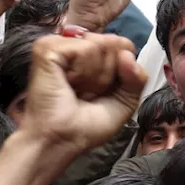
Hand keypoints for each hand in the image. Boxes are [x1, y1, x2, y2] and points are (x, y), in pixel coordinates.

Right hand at [21, 32, 146, 156]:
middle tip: (88, 93)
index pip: (123, 45)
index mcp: (91, 56)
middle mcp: (75, 46)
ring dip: (96, 77)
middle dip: (109, 74)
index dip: (123, 69)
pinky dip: (83, 71)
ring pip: (101, 45)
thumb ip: (137, 76)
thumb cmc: (85, 126)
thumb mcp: (124, 102)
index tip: (103, 92)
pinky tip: (68, 83)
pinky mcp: (48, 48)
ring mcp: (59, 44)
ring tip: (77, 90)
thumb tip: (128, 54)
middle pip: (115, 43)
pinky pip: (86, 48)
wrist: (61, 141)